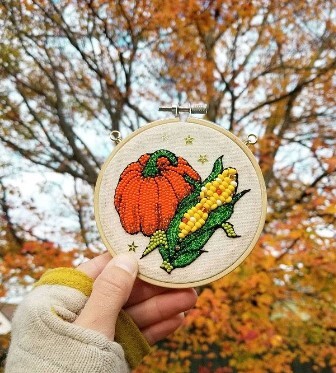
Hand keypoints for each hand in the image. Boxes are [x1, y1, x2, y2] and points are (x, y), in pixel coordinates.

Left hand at [73, 252, 197, 344]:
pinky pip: (135, 336)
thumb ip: (109, 291)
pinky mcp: (110, 352)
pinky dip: (155, 329)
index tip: (157, 253)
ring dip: (162, 307)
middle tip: (185, 280)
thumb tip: (128, 258)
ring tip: (191, 299)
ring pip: (134, 314)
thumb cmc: (65, 368)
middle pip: (124, 292)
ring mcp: (97, 333)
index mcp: (63, 297)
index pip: (101, 269)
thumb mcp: (89, 326)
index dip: (130, 260)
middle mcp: (81, 311)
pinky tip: (178, 320)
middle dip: (156, 288)